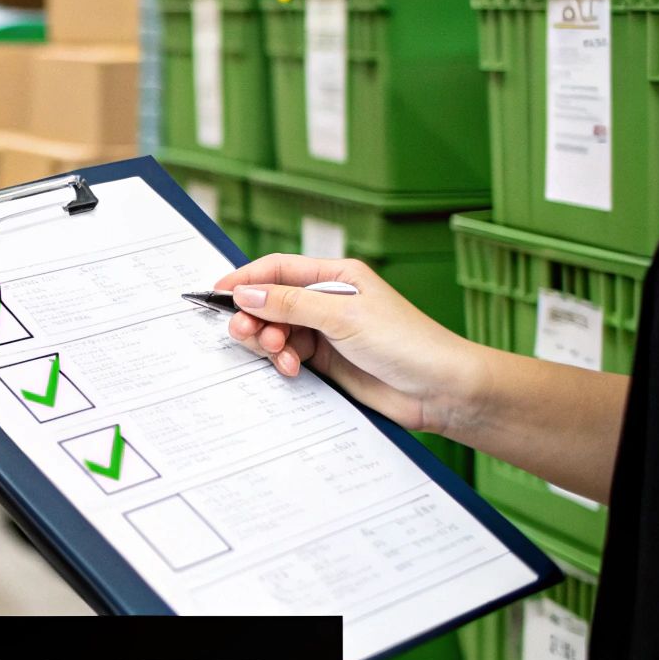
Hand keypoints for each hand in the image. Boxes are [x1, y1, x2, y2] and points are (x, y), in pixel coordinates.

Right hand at [213, 255, 484, 435]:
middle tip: (243, 333)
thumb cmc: (407, 342)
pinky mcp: (327, 361)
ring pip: (276, 330)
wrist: (441, 390)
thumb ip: (290, 304)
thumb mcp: (343, 316)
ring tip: (278, 355)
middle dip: (254, 316)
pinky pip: (288, 355)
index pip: (278, 269)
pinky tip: (291, 369)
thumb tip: (245, 292)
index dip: (245, 278)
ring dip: (268, 343)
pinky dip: (282, 361)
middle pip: (271, 301)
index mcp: (337, 276)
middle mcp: (328, 301)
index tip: (217, 293)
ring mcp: (326, 332)